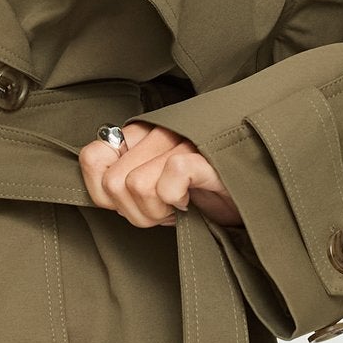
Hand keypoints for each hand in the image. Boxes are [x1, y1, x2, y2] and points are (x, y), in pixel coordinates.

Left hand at [78, 120, 244, 229]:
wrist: (251, 196)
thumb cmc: (197, 193)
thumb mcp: (149, 187)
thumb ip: (120, 181)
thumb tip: (102, 191)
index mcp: (138, 134)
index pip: (91, 158)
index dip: (103, 194)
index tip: (131, 204)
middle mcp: (157, 131)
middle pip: (113, 182)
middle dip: (134, 211)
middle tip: (160, 211)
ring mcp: (181, 141)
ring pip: (135, 185)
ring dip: (155, 210)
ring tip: (175, 207)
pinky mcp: (204, 159)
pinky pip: (168, 183)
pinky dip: (175, 201)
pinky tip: (188, 200)